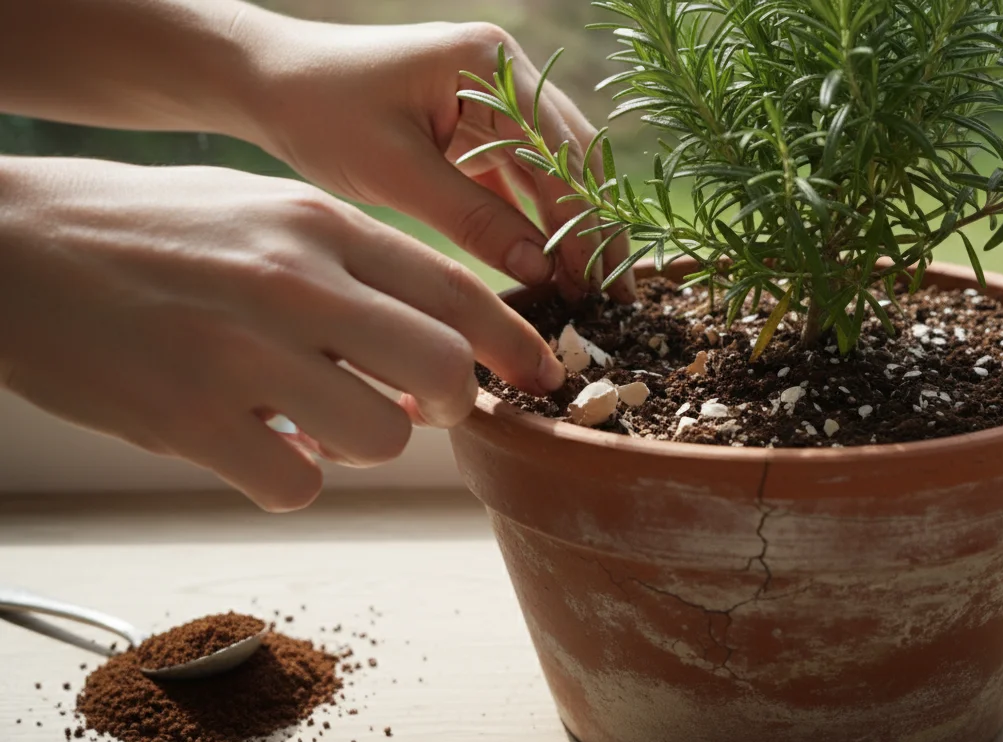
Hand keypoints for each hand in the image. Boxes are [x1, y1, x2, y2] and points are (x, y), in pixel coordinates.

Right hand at [0, 157, 566, 511]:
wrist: (13, 247)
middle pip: (442, 373)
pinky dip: (289, 477)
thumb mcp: (266, 211)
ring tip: (312, 417)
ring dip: (363, 443)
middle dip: (449, 404)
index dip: (516, 344)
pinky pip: (297, 484)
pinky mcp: (188, 419)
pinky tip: (255, 445)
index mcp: (321, 225)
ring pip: (380, 438)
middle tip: (413, 404)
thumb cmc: (155, 229)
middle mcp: (294, 284)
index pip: (457, 291)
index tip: (544, 376)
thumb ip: (353, 269)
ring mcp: (241, 353)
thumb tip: (433, 347)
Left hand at [236, 14, 634, 302]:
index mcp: (490, 65)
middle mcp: (506, 70)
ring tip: (589, 289)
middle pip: (574, 158)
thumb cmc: (319, 112)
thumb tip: (542, 271)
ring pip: (556, 170)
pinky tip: (550, 266)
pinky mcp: (481, 123)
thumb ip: (474, 220)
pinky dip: (538, 220)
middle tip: (615, 295)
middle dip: (595, 228)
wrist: (266, 81)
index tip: (601, 283)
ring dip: (571, 228)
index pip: (561, 152)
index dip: (586, 222)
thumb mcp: (395, 172)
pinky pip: (524, 176)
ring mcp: (497, 95)